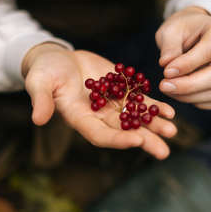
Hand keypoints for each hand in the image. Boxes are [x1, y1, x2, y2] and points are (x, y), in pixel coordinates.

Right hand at [22, 44, 176, 158]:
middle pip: (123, 132)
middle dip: (144, 141)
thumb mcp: (39, 83)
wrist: (57, 59)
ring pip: (136, 119)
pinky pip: (139, 101)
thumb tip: (38, 119)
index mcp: (79, 119)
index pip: (100, 135)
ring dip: (154, 125)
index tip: (136, 140)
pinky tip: (170, 111)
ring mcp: (110, 104)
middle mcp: (98, 116)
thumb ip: (42, 100)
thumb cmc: (44, 71)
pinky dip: (154, 106)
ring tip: (172, 129)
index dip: (118, 140)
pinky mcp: (119, 90)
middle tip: (164, 152)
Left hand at [156, 6, 210, 109]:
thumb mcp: (170, 31)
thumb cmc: (181, 31)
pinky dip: (196, 102)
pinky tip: (179, 93)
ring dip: (188, 96)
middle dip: (187, 86)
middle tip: (163, 86)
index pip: (209, 51)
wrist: (191, 35)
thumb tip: (166, 64)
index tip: (166, 72)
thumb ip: (169, 46)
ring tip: (167, 88)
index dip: (187, 65)